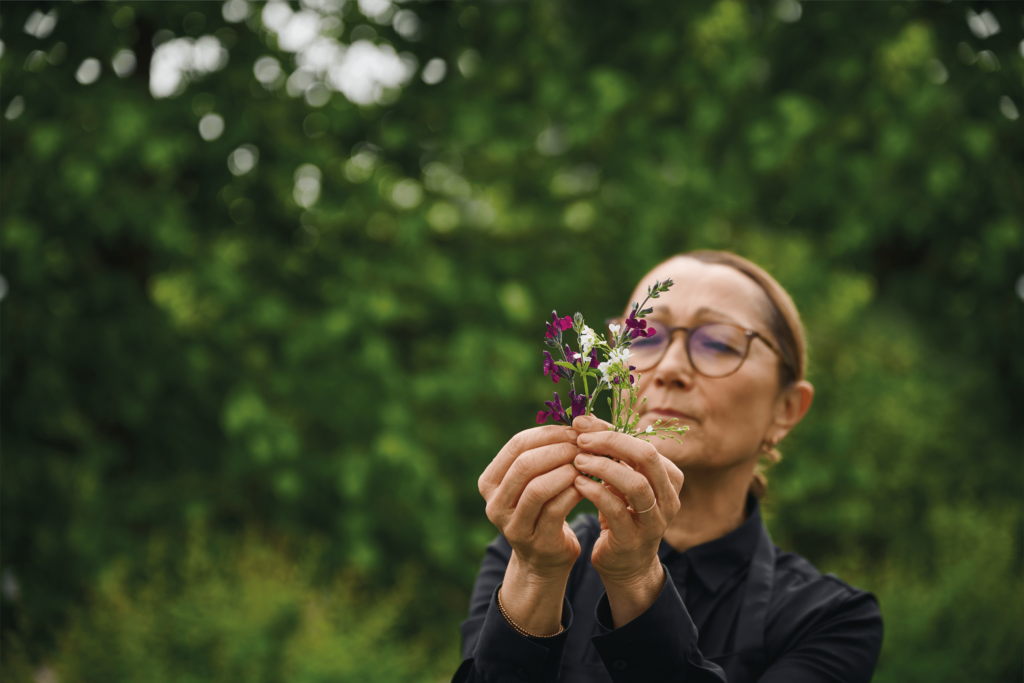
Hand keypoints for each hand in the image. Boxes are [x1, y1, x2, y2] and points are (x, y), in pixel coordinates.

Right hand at [478, 425, 584, 578]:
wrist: (543, 561)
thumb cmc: (543, 510)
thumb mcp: (533, 481)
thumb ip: (543, 454)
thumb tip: (577, 420)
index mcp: (489, 481)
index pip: (517, 444)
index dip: (548, 433)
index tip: (575, 429)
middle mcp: (494, 503)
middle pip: (525, 464)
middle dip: (559, 450)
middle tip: (585, 445)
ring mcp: (512, 525)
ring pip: (538, 487)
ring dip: (567, 471)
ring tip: (588, 464)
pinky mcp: (535, 541)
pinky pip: (556, 509)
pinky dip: (574, 492)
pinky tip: (588, 485)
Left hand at [571, 415, 683, 622]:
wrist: (626, 564)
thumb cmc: (621, 513)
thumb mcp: (619, 481)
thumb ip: (608, 453)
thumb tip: (582, 420)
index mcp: (669, 477)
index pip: (644, 443)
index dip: (611, 430)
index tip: (581, 422)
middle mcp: (668, 497)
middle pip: (647, 457)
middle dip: (612, 442)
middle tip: (581, 438)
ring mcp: (655, 520)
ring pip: (636, 484)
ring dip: (603, 467)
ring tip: (577, 460)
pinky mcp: (634, 539)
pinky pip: (616, 510)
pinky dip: (595, 492)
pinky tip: (577, 484)